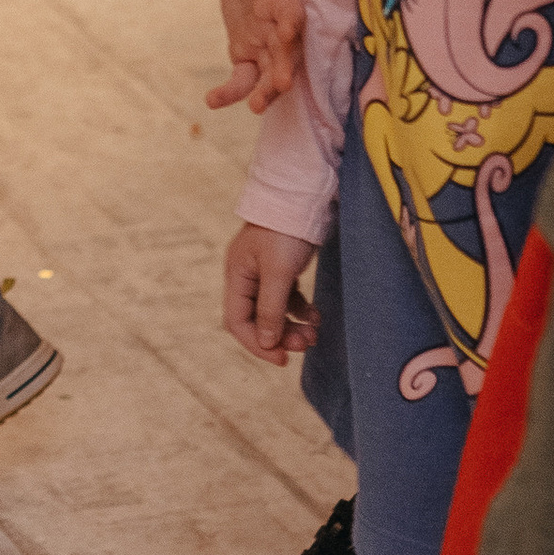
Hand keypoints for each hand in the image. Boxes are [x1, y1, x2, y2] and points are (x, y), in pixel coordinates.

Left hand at [209, 0, 303, 113]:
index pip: (292, 12)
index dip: (291, 21)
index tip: (289, 29)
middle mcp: (278, 25)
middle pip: (286, 50)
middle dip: (285, 66)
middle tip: (281, 83)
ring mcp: (264, 44)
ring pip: (270, 72)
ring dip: (266, 90)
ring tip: (258, 106)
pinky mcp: (246, 53)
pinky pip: (242, 78)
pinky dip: (230, 93)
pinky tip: (211, 102)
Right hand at [223, 221, 316, 363]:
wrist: (302, 196)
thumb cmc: (285, 230)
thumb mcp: (278, 272)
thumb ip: (271, 309)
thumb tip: (267, 343)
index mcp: (237, 276)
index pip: (238, 322)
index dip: (258, 344)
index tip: (282, 359)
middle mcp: (247, 276)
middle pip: (258, 319)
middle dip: (281, 336)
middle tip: (306, 345)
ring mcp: (264, 272)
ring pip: (274, 311)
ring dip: (293, 326)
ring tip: (315, 334)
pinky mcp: (282, 267)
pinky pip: (287, 298)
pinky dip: (300, 310)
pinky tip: (316, 316)